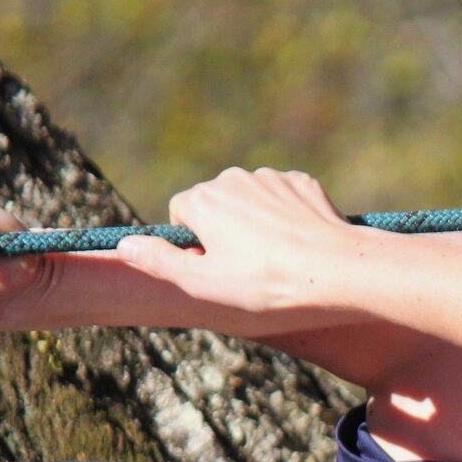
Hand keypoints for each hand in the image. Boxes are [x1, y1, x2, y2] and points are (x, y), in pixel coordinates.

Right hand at [114, 167, 372, 334]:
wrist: (338, 270)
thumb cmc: (267, 284)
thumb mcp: (204, 283)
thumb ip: (160, 261)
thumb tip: (124, 245)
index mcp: (203, 199)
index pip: (182, 212)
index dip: (195, 242)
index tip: (216, 267)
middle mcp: (233, 178)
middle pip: (216, 202)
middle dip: (224, 228)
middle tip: (248, 268)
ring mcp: (271, 177)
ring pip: (251, 199)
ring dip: (256, 221)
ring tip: (276, 258)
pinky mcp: (303, 182)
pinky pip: (284, 198)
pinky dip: (286, 216)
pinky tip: (300, 243)